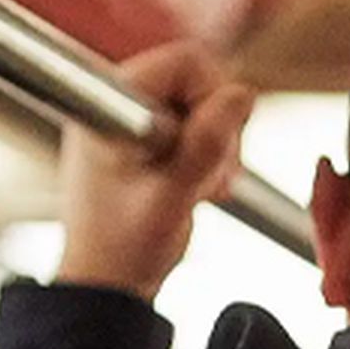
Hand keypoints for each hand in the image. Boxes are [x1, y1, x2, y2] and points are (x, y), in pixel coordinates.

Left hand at [55, 41, 253, 302]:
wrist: (106, 286)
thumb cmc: (122, 250)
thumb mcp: (171, 198)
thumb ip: (205, 145)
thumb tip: (243, 94)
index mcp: (108, 108)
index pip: (183, 62)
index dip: (213, 98)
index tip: (213, 146)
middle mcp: (116, 105)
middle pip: (197, 81)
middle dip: (217, 128)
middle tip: (211, 175)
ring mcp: (131, 123)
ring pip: (201, 105)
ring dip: (216, 147)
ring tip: (200, 187)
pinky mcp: (145, 141)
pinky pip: (194, 127)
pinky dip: (207, 156)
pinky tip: (196, 187)